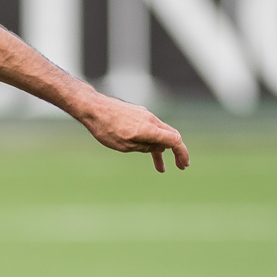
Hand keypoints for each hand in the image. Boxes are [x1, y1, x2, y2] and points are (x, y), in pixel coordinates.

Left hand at [75, 90, 190, 172]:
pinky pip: (150, 129)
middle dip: (177, 152)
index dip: (182, 153)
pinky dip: (152, 141)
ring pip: (160, 134)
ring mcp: (145, 115)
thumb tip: (160, 148)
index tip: (184, 165)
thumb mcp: (125, 146)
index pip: (174, 140)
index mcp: (150, 129)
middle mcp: (151, 120)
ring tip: (161, 168)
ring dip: (161, 151)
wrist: (93, 108)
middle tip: (180, 166)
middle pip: (171, 136)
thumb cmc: (106, 128)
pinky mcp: (138, 114)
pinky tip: (148, 151)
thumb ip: (145, 148)